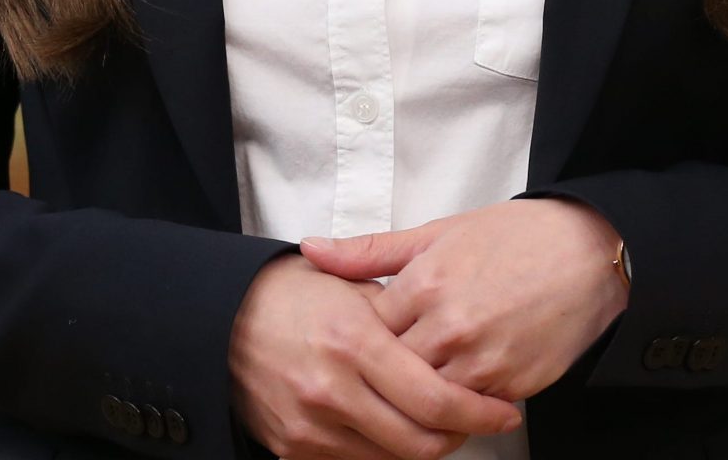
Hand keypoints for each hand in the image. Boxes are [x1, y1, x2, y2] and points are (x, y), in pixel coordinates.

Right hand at [229, 253, 526, 459]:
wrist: (221, 319)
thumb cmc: (292, 294)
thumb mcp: (349, 285)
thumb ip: (403, 313)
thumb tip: (459, 337)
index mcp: (354, 342)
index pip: (435, 398)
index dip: (480, 411)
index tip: (505, 408)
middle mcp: (334, 390)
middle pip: (421, 440)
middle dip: (462, 435)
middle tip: (483, 419)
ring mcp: (313, 425)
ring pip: (394, 458)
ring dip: (427, 444)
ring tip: (444, 421)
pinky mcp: (296, 448)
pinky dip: (387, 450)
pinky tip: (399, 425)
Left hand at [298, 198, 628, 402]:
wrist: (586, 253)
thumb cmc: (512, 237)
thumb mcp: (437, 232)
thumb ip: (369, 251)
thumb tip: (310, 249)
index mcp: (424, 284)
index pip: (366, 333)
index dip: (358, 341)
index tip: (356, 343)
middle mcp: (449, 326)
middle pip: (391, 374)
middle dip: (380, 378)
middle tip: (372, 379)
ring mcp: (482, 360)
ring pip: (426, 403)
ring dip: (414, 402)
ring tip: (405, 396)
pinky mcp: (511, 385)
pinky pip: (467, 415)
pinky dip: (454, 412)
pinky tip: (447, 400)